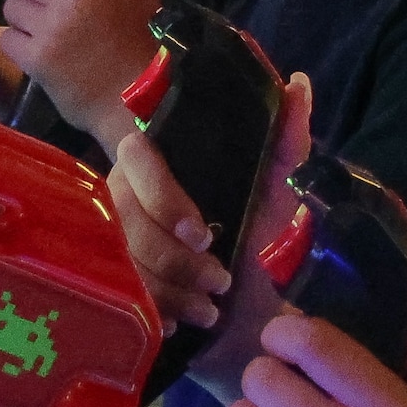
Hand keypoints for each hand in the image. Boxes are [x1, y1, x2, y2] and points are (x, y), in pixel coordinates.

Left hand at [0, 0, 163, 137]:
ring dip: (22, 13)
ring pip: (10, 6)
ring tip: (41, 25)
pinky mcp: (35, 60)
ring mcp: (48, 32)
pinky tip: (34, 46)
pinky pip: (6, 37)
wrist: (137, 101)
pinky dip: (16, 40)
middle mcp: (66, 1)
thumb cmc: (143, 45)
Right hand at [109, 71, 309, 331]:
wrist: (253, 319)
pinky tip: (180, 323)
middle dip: (175, 259)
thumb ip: (287, 141)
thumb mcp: (279, 194)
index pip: (136, 154)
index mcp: (162, 163)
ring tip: (210, 310)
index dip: (163, 196)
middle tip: (220, 281)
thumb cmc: (262, 246)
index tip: (203, 235)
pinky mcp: (108, 283)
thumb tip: (298, 83)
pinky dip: (155, 313)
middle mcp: (126, 194)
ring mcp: (110, 239)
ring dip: (171, 291)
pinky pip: (114, 295)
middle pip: (124, 216)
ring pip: (120, 260)